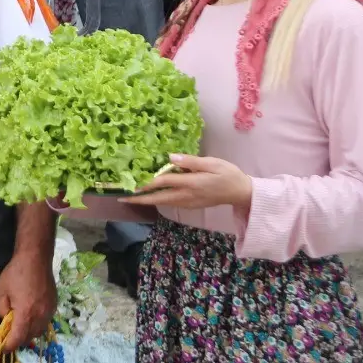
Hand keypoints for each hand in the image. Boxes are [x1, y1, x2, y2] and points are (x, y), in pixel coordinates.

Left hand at [0, 247, 57, 351]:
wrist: (36, 259)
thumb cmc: (15, 273)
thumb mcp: (0, 290)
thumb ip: (0, 309)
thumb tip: (5, 319)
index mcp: (26, 313)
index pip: (18, 337)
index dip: (10, 345)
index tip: (4, 347)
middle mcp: (40, 316)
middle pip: (29, 336)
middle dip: (19, 339)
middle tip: (9, 335)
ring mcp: (49, 311)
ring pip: (39, 331)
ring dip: (28, 332)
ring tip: (19, 326)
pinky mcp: (54, 306)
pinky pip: (45, 322)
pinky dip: (36, 324)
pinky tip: (30, 316)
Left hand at [122, 153, 251, 216]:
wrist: (241, 192)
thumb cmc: (227, 173)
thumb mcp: (212, 163)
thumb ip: (190, 161)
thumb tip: (169, 157)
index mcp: (192, 183)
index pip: (164, 182)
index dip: (146, 182)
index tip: (131, 183)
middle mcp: (187, 195)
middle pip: (159, 198)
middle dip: (140, 199)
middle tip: (121, 197)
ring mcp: (189, 203)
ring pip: (163, 202)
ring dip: (147, 200)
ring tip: (130, 197)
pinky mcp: (190, 205)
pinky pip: (170, 203)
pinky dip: (157, 200)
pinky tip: (150, 196)